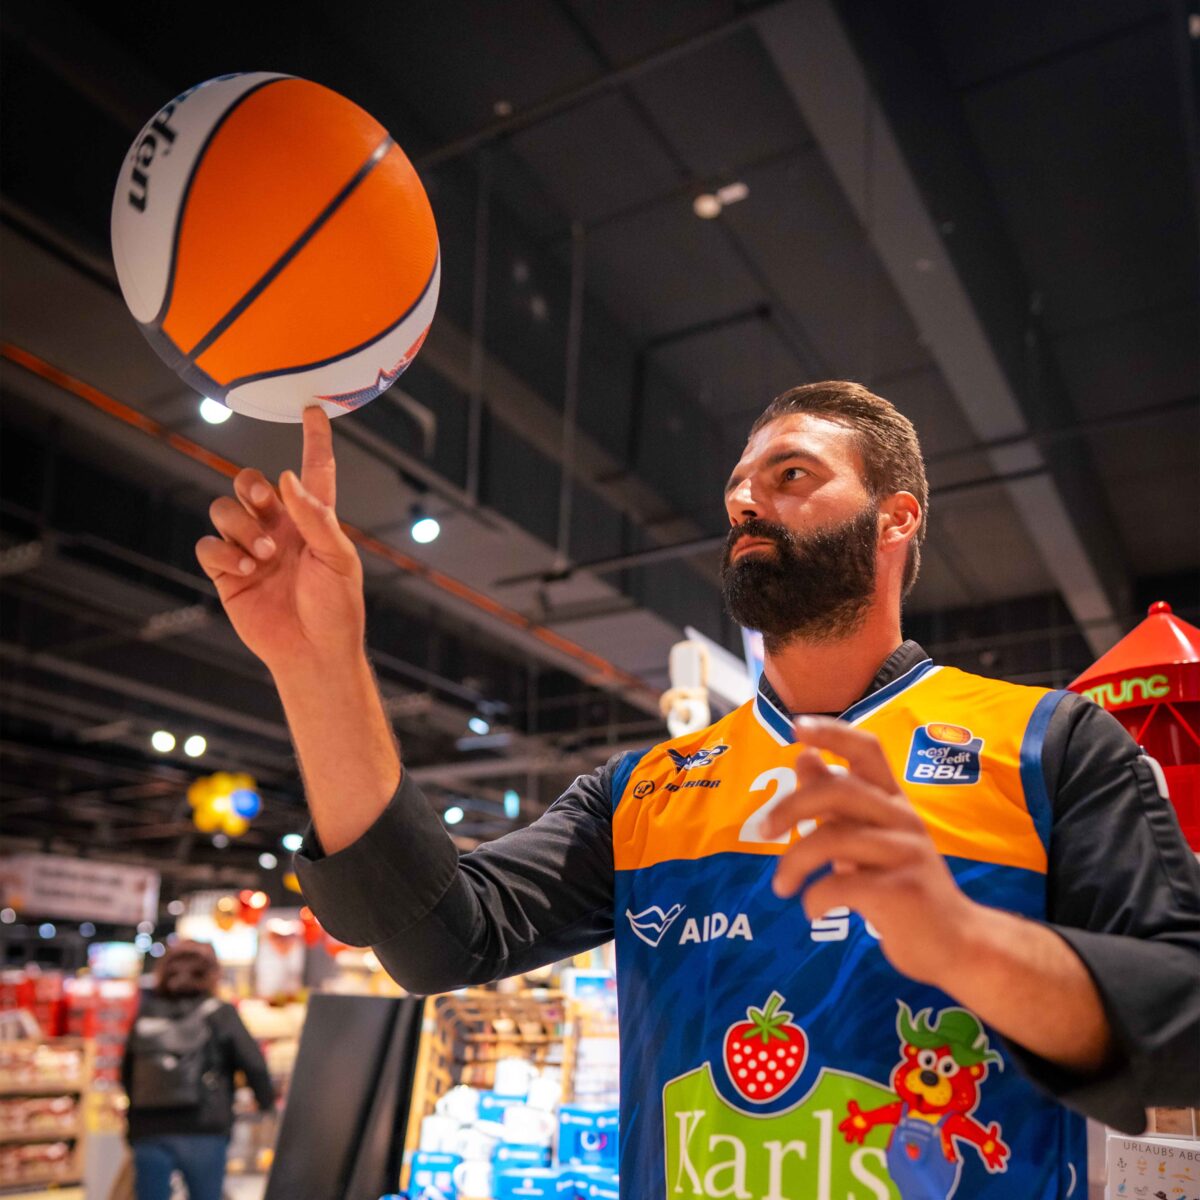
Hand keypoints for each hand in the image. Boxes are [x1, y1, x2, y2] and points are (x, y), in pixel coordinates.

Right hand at [195, 407, 364, 676]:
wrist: (313, 653)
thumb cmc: (336, 609)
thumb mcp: (337, 559)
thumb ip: (315, 516)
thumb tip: (287, 477)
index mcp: (314, 521)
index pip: (313, 470)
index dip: (314, 439)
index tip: (313, 408)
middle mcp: (280, 529)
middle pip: (250, 483)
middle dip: (252, 487)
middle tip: (266, 506)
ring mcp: (251, 549)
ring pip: (223, 509)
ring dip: (239, 525)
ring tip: (261, 555)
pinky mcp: (227, 573)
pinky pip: (208, 545)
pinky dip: (222, 551)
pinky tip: (245, 569)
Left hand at [763, 716, 977, 988]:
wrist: (956, 944)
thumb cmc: (902, 885)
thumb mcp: (868, 837)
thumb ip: (837, 802)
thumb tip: (803, 757)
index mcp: (893, 801)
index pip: (868, 749)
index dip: (832, 733)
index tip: (795, 728)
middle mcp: (903, 819)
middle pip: (839, 790)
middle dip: (791, 807)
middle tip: (764, 831)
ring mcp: (906, 854)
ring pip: (834, 839)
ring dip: (794, 862)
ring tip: (781, 887)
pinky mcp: (902, 892)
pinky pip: (842, 886)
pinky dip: (814, 898)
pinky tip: (812, 909)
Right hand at [838, 1100, 870, 1143]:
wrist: (866, 1118)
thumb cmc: (858, 1114)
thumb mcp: (855, 1110)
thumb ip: (853, 1106)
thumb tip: (851, 1101)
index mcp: (847, 1123)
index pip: (841, 1127)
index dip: (841, 1128)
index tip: (842, 1128)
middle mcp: (850, 1129)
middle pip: (846, 1136)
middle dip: (847, 1137)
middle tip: (849, 1136)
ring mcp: (855, 1133)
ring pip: (850, 1139)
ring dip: (851, 1140)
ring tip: (853, 1139)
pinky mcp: (861, 1135)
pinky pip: (860, 1140)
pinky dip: (860, 1140)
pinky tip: (860, 1139)